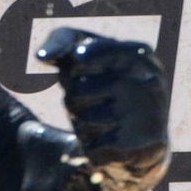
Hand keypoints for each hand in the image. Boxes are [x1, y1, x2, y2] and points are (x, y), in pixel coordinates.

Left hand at [34, 27, 168, 180]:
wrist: (139, 137)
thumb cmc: (104, 85)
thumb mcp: (84, 55)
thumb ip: (61, 42)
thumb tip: (42, 55)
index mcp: (139, 54)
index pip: (81, 55)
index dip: (74, 67)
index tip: (83, 67)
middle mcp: (148, 82)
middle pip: (76, 89)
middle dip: (75, 97)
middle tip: (97, 100)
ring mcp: (146, 117)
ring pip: (82, 121)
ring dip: (83, 123)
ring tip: (105, 120)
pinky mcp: (140, 148)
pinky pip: (92, 148)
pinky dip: (92, 146)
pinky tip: (111, 141)